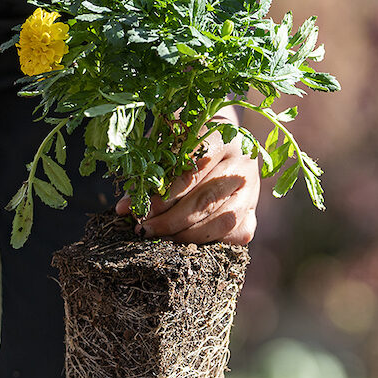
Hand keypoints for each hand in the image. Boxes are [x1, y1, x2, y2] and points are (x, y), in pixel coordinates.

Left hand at [115, 127, 259, 245]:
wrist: (218, 136)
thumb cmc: (183, 140)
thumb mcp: (163, 145)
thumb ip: (147, 174)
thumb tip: (125, 209)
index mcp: (222, 136)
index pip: (193, 171)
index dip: (164, 196)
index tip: (139, 211)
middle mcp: (244, 161)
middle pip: (207, 199)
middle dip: (171, 220)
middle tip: (145, 230)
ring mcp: (253, 188)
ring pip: (223, 220)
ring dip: (188, 235)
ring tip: (161, 237)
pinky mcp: (253, 210)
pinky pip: (234, 234)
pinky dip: (209, 242)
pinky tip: (184, 240)